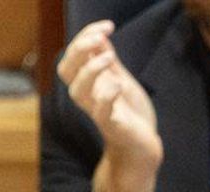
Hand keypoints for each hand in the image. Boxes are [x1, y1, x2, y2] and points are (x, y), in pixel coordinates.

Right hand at [59, 19, 162, 191]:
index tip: (108, 26)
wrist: (143, 147)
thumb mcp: (120, 80)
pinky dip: (107, 96)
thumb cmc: (131, 114)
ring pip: (77, 91)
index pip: (73, 56)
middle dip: (79, 49)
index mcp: (89, 84)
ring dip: (91, 70)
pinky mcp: (112, 127)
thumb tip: (99, 37)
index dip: (84, 36)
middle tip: (102, 37)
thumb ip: (108, 62)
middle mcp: (89, 97)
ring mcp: (98, 112)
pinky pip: (101, 112)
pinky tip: (119, 85)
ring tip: (110, 58)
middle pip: (66, 70)